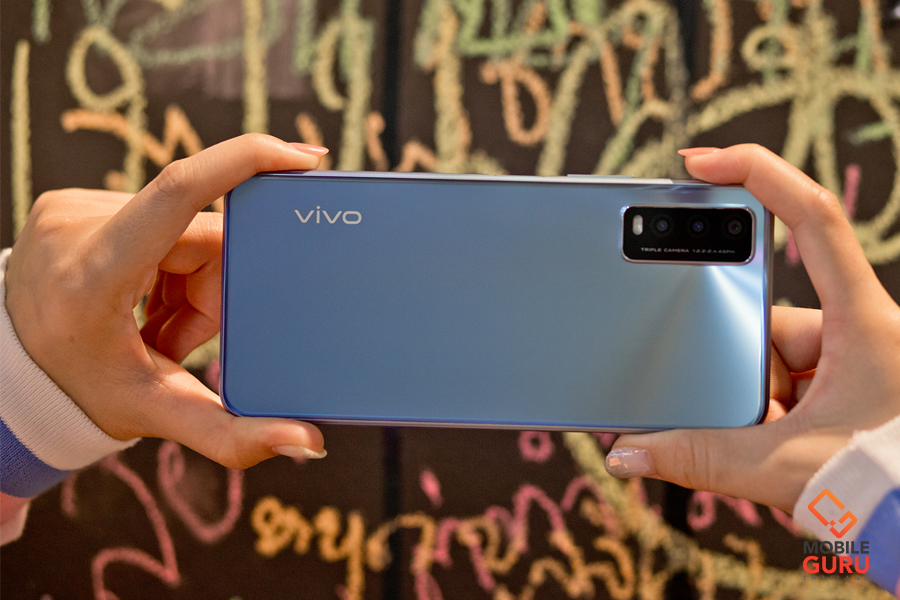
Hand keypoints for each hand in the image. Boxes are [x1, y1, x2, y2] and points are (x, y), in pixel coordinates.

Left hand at [5, 134, 330, 468]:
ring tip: (155, 328)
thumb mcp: (157, 414)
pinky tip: (144, 300)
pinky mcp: (70, 200)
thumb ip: (234, 435)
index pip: (179, 190)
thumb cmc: (81, 396)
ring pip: (182, 228)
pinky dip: (167, 262)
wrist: (10, 378)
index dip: (247, 162)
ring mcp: (68, 207)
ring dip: (191, 278)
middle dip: (213, 289)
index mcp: (94, 275)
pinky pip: (155, 219)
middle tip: (181, 340)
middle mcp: (76, 226)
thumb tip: (308, 442)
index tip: (303, 159)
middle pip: (199, 235)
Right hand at [604, 144, 899, 512]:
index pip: (811, 217)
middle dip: (738, 363)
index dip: (756, 172)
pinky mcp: (840, 387)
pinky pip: (783, 382)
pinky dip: (764, 412)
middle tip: (749, 409)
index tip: (699, 163)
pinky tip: (768, 445)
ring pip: (770, 356)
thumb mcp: (786, 464)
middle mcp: (857, 330)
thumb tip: (629, 452)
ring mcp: (849, 359)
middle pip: (766, 313)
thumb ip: (699, 458)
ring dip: (752, 399)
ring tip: (768, 442)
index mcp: (860, 321)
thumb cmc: (889, 484)